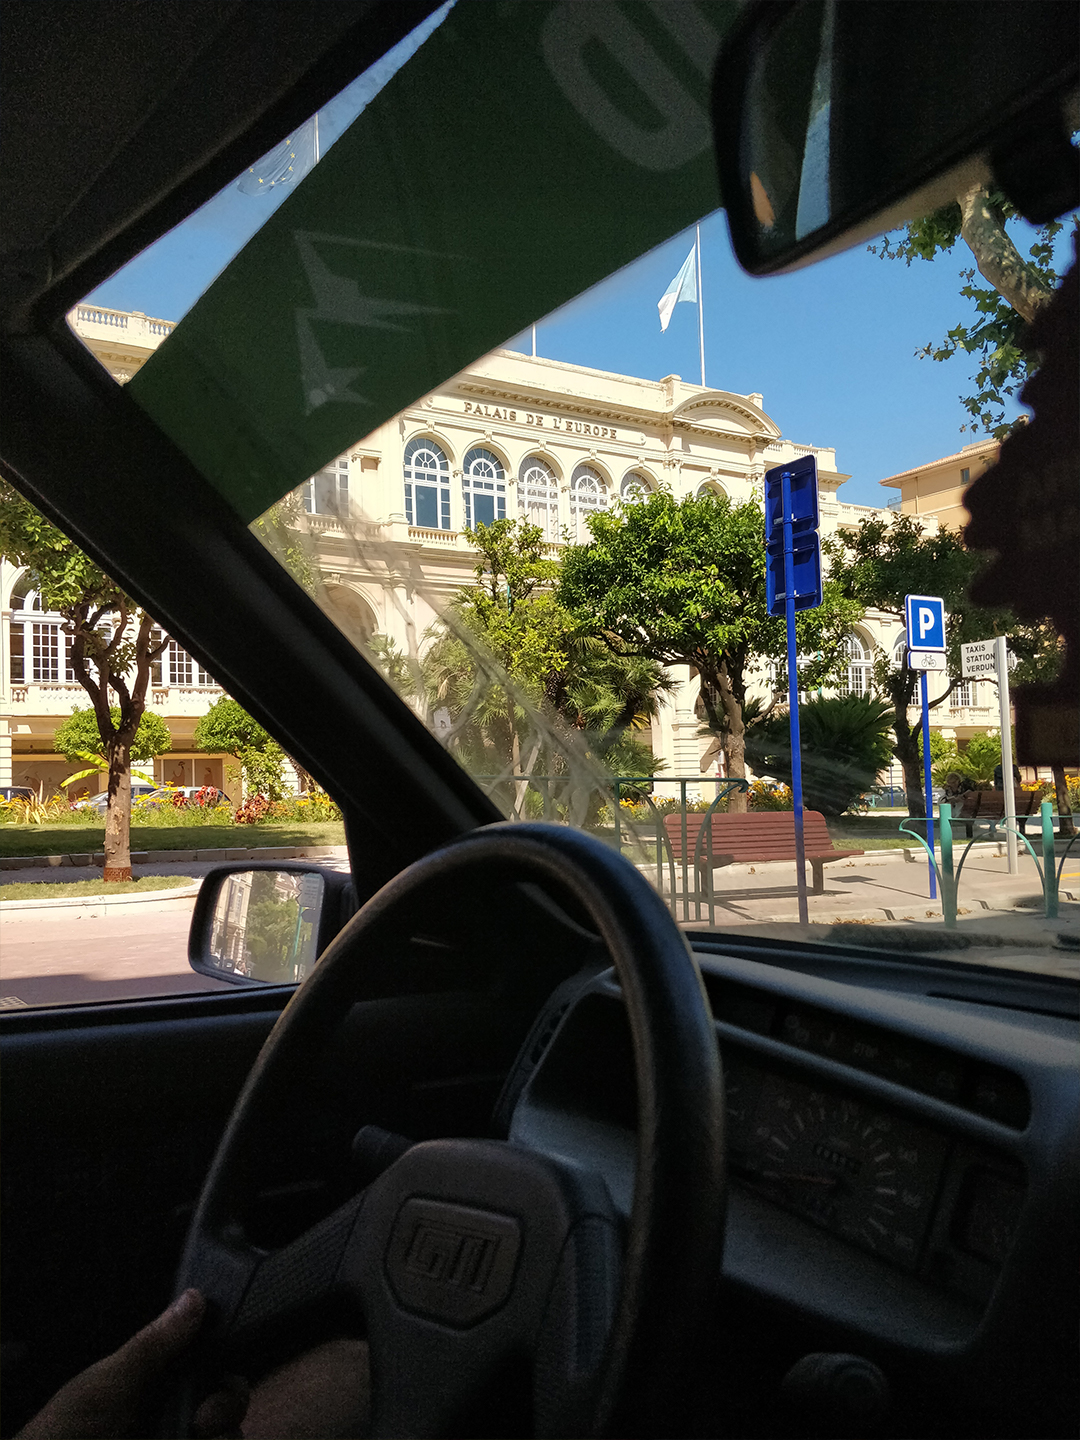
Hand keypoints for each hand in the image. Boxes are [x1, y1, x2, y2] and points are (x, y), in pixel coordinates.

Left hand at [17, 1289, 247, 1439]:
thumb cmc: (69, 1425)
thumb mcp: (108, 1382)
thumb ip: (153, 1345)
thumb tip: (195, 1297)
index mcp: (161, 1374)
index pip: (211, 1356)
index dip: (225, 1357)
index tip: (224, 1363)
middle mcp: (175, 1406)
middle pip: (228, 1396)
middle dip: (230, 1403)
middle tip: (204, 1420)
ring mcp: (177, 1435)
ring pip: (228, 1433)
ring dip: (225, 1434)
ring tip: (197, 1437)